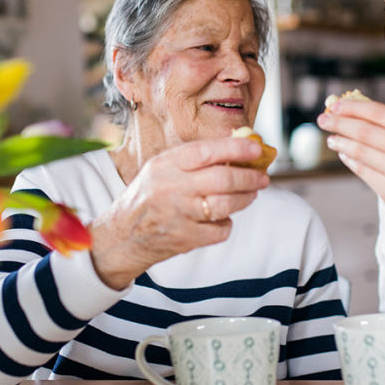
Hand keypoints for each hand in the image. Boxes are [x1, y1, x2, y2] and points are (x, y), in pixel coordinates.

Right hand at [91, 137, 268, 288]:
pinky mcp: (185, 238)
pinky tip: (222, 218)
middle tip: (262, 177)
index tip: (256, 147)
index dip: (235, 148)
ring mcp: (178, 215)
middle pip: (222, 179)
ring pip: (226, 205)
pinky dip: (226, 224)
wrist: (122, 236)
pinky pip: (220, 230)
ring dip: (245, 199)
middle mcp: (171, 187)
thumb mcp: (161, 169)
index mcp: (166, 164)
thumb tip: (236, 145)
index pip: (206, 151)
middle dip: (249, 177)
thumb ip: (193, 159)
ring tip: (251, 194)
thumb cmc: (148, 197)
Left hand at [317, 99, 384, 240]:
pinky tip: (344, 155)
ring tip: (331, 138)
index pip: (379, 113)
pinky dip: (350, 160)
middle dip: (339, 122)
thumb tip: (358, 113)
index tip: (335, 105)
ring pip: (360, 150)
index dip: (352, 107)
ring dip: (341, 142)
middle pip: (365, 130)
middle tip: (322, 119)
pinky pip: (363, 171)